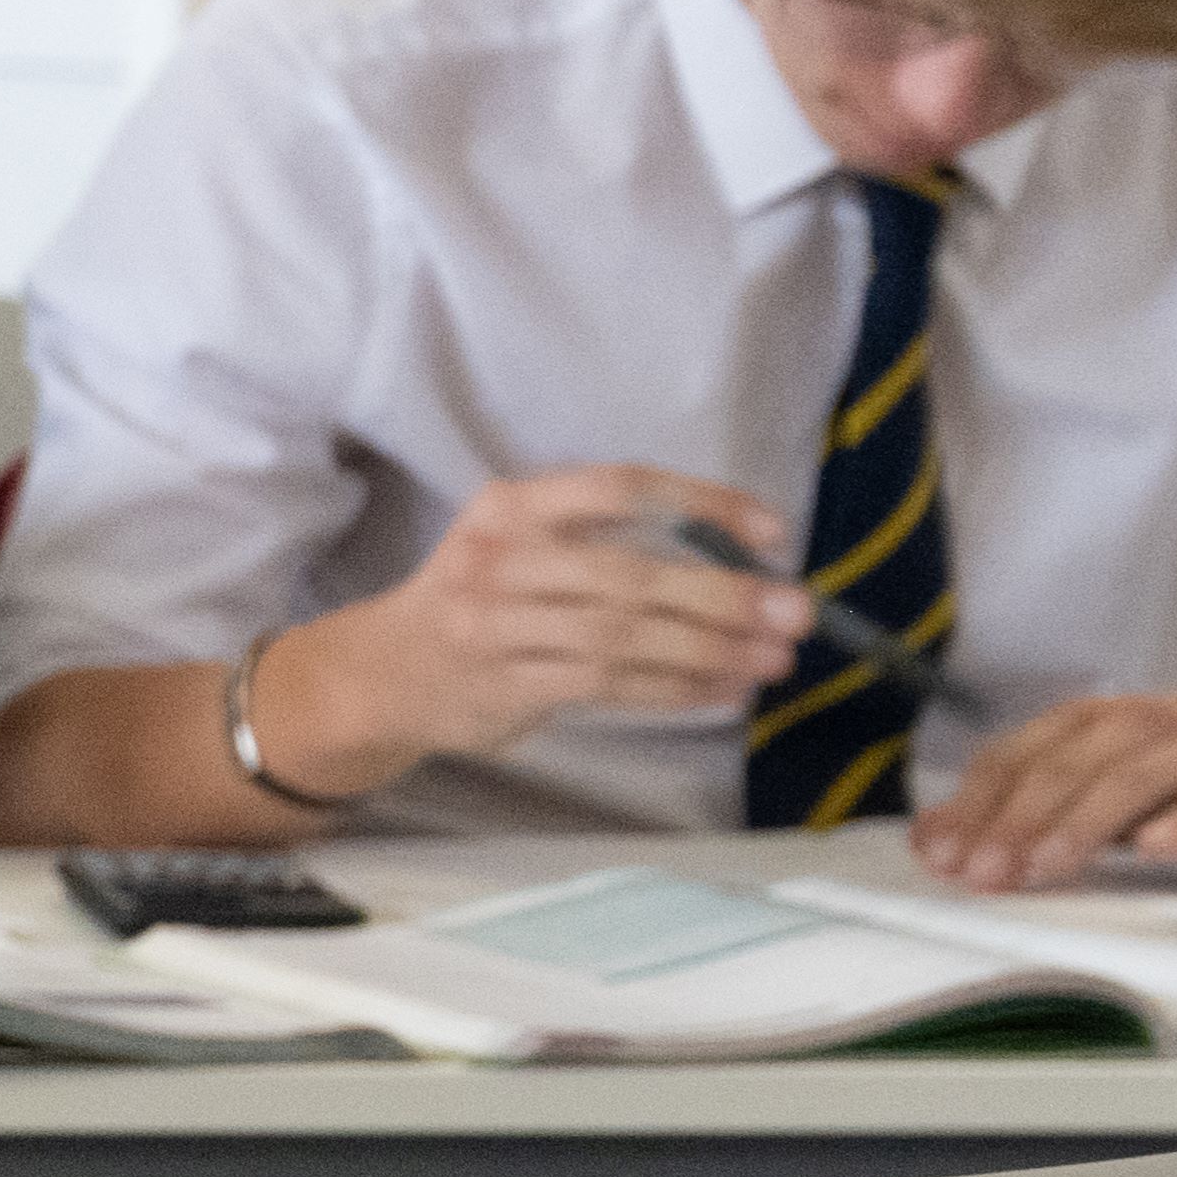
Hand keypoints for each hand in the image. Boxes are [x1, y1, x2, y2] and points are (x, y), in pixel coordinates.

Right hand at [285, 465, 806, 794]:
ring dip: (709, 650)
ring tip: (774, 659)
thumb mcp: (519, 545)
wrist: (382, 673)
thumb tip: (738, 563)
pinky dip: (673, 688)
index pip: (617, 488)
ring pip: (621, 637)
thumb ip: (604, 543)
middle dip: (722, 594)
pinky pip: (606, 685)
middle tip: (795, 611)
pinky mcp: (504, 685)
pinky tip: (721, 688)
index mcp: (510, 506)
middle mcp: (498, 558)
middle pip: (628, 574)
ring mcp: (495, 625)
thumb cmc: (477, 603)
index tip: (771, 530)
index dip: (700, 504)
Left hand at [909, 675, 1176, 890]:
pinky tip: (1159, 849)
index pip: (1017, 757)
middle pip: (1064, 768)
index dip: (973, 804)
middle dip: (1013, 822)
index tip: (936, 854)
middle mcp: (1144, 723)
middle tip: (979, 874)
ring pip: (1131, 779)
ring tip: (1044, 867)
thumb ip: (1052, 804)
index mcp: (1098, 723)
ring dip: (1082, 825)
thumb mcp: (1127, 776)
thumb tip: (951, 842)